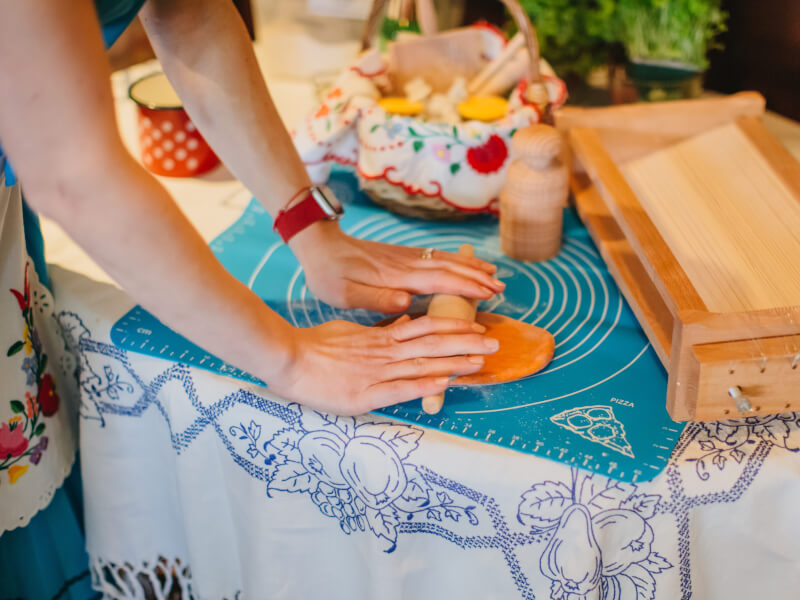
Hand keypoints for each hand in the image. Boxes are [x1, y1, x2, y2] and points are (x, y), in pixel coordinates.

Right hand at [269, 315, 498, 415]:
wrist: (288, 358)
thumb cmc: (316, 344)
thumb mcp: (352, 330)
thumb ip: (380, 329)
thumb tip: (405, 323)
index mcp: (381, 338)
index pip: (424, 328)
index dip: (453, 327)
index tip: (477, 325)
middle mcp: (384, 353)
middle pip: (432, 345)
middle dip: (465, 343)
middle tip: (494, 342)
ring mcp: (376, 373)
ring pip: (422, 365)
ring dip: (454, 363)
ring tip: (480, 361)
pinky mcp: (365, 395)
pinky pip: (399, 389)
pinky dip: (423, 386)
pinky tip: (444, 384)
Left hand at [290, 220, 505, 312]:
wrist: (320, 246)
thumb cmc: (330, 275)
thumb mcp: (346, 294)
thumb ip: (377, 298)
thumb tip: (407, 302)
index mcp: (396, 277)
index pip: (439, 281)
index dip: (466, 287)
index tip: (489, 293)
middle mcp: (405, 264)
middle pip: (449, 268)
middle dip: (477, 277)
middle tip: (501, 287)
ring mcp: (405, 257)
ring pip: (445, 260)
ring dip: (470, 266)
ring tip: (493, 274)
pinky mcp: (401, 255)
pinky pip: (436, 257)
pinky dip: (455, 260)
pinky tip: (465, 264)